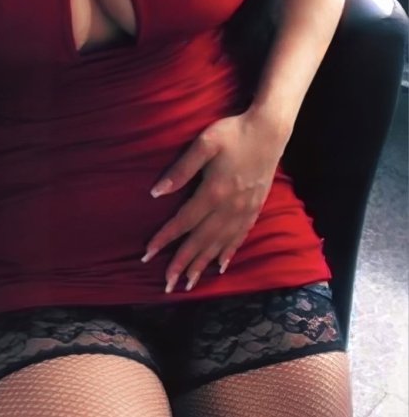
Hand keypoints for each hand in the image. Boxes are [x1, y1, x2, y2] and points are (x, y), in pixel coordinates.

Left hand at [141, 109, 288, 292]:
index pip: (183, 221)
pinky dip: (228, 254)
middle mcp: (229, 207)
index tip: (147, 255)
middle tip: (166, 285)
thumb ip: (181, 169)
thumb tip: (156, 192)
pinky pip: (239, 238)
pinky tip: (220, 266)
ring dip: (203, 265)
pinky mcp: (254, 208)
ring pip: (220, 244)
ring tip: (189, 284)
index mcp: (213, 191)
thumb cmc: (233, 132)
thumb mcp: (204, 143)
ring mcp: (244, 210)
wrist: (269, 131)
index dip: (165, 239)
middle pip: (201, 241)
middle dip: (182, 263)